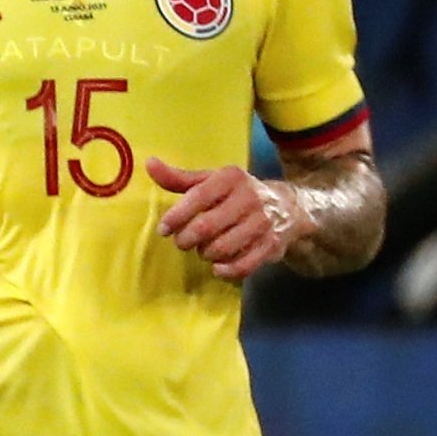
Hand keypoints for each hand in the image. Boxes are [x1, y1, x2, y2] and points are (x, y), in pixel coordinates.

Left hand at [148, 157, 302, 281]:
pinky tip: (217, 267)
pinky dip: (226, 270)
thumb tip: (149, 164)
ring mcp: (262, 222)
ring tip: (203, 249)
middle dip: (186, 240)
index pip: (197, 197)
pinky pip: (243, 265)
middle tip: (182, 242)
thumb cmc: (236, 193)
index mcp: (230, 178)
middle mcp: (249, 198)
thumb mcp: (211, 181)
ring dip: (205, 254)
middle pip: (205, 227)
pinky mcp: (271, 245)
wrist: (287, 206)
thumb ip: (179, 178)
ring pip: (221, 248)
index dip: (175, 217)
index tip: (163, 229)